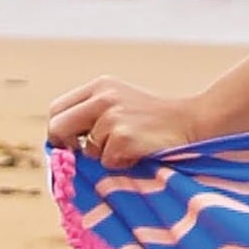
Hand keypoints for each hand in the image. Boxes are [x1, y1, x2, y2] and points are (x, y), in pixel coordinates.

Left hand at [46, 75, 203, 168]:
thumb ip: (91, 115)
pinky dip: (121, 163)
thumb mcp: (120, 103)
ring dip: (104, 156)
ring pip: (87, 150)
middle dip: (66, 146)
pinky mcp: (124, 137)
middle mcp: (103, 97)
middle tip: (84, 153)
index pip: (57, 109)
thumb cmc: (154, 119)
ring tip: (130, 146)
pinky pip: (107, 161)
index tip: (69, 144)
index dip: (58, 130)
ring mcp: (113, 117)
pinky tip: (139, 151)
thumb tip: (61, 145)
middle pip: (58, 127)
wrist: (192, 121)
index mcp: (100, 86)